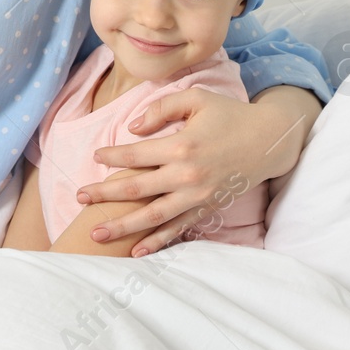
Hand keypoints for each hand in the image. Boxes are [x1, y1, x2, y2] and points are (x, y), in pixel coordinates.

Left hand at [73, 84, 319, 256]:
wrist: (270, 141)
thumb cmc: (229, 115)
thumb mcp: (195, 99)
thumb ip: (160, 108)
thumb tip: (132, 129)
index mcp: (182, 146)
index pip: (135, 154)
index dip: (112, 156)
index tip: (96, 157)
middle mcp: (187, 175)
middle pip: (136, 189)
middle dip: (104, 195)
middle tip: (79, 198)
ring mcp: (197, 196)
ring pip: (152, 216)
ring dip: (121, 227)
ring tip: (96, 235)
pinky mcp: (207, 208)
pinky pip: (177, 229)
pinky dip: (156, 242)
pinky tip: (136, 251)